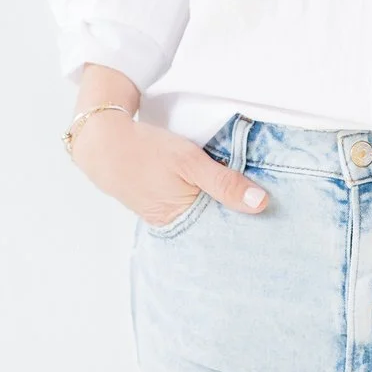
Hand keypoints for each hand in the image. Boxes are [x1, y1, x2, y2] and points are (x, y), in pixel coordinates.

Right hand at [70, 102, 270, 225]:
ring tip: (240, 196)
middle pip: (211, 224)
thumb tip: (261, 204)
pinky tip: (211, 189)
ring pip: (199, 213)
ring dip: (216, 204)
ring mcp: (162, 215)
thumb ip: (225, 183)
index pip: (222, 230)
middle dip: (233, 215)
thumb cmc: (145, 149)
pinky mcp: (156, 203)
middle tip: (261, 204)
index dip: (245, 221)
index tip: (269, 214)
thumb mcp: (190, 161)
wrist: (102, 141)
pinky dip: (199, 197)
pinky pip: (185, 205)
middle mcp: (171, 224)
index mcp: (180, 220)